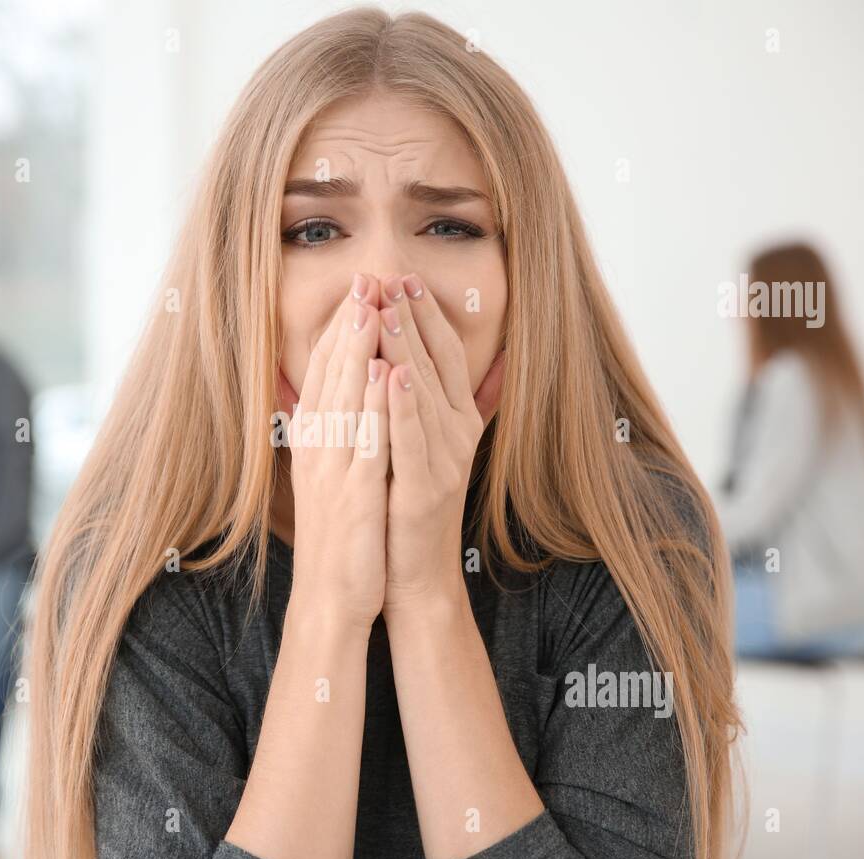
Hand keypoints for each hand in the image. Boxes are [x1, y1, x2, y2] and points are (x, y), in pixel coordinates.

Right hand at [279, 272, 391, 630]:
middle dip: (349, 326)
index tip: (359, 289)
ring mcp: (332, 471)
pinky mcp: (353, 495)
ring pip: (344, 399)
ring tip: (371, 305)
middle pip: (332, 377)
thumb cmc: (341, 537)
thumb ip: (334, 437)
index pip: (326, 375)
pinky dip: (371, 405)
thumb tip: (331, 402)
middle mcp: (318, 450)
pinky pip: (363, 442)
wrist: (332, 597)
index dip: (342, 331)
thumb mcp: (333, 479)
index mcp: (315, 444)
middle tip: (364, 277)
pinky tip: (383, 373)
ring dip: (357, 351)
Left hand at [375, 273, 503, 613]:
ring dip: (404, 349)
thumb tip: (476, 361)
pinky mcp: (426, 488)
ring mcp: (445, 461)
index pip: (443, 355)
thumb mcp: (431, 449)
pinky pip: (412, 440)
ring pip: (423, 395)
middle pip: (434, 364)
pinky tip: (390, 374)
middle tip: (391, 276)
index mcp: (456, 421)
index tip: (404, 278)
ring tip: (387, 309)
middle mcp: (458, 435)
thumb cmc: (409, 509)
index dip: (427, 316)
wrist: (411, 575)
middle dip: (411, 318)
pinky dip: (402, 405)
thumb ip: (452, 405)